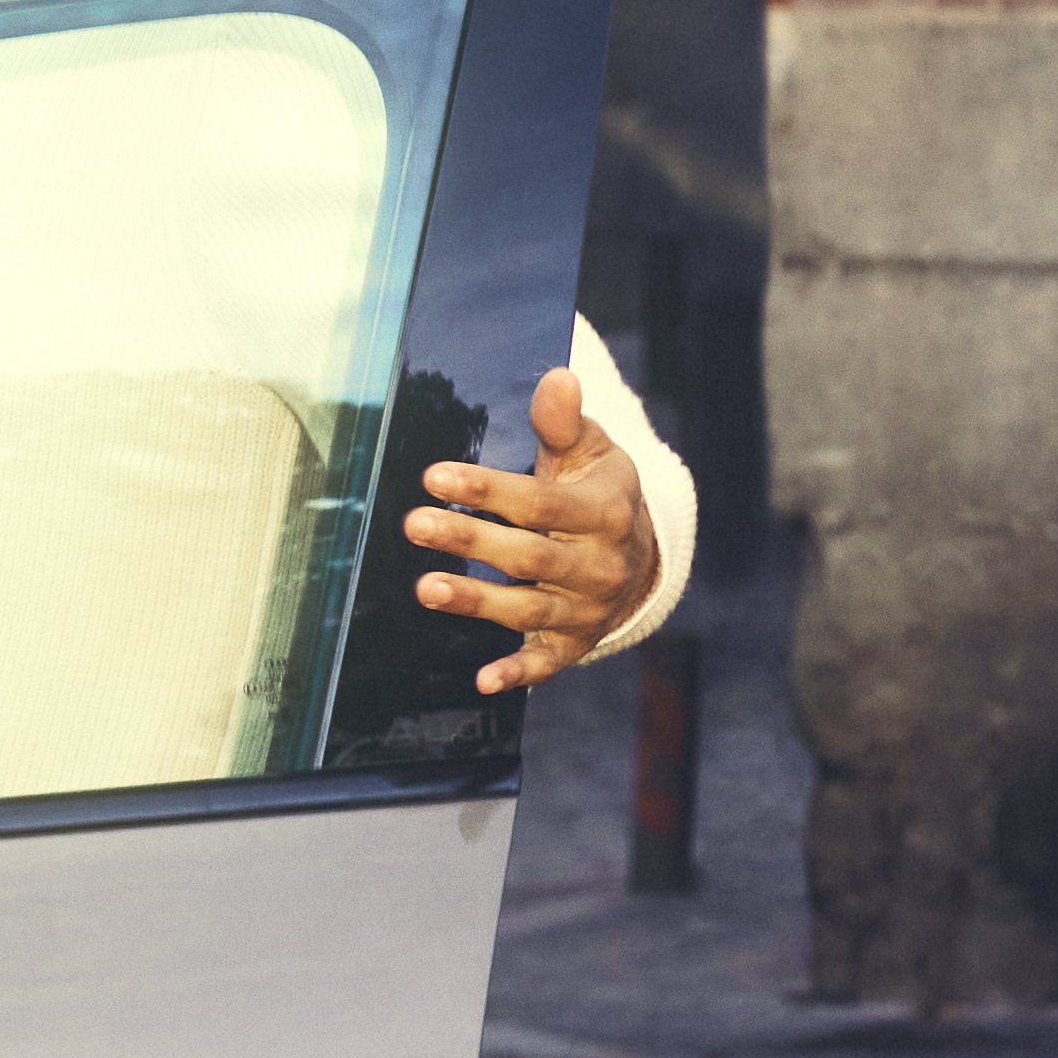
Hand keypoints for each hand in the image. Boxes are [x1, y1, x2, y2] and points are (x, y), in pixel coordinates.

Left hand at [406, 364, 655, 695]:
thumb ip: (564, 422)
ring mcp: (589, 607)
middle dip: (471, 540)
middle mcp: (601, 564)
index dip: (488, 490)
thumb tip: (557, 376)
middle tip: (414, 524)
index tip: (434, 476)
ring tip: (426, 588)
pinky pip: (547, 661)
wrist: (644, 556)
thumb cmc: (598, 494)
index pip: (541, 503)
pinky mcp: (575, 642)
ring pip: (530, 607)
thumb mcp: (591, 453)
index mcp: (606, 512)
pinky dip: (519, 672)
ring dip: (478, 601)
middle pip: (529, 554)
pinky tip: (483, 680)